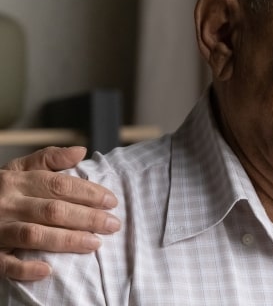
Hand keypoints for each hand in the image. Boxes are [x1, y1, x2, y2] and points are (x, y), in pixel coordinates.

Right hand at [0, 146, 119, 280]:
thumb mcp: (18, 168)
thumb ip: (48, 158)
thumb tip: (80, 151)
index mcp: (16, 181)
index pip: (59, 185)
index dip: (88, 193)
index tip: (112, 201)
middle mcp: (7, 203)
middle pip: (53, 210)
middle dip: (87, 218)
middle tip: (113, 224)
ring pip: (34, 235)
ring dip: (67, 240)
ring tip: (95, 243)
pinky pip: (5, 263)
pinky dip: (25, 268)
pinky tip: (48, 270)